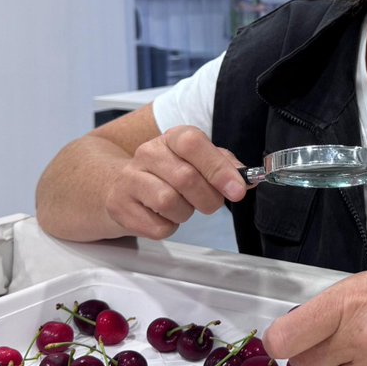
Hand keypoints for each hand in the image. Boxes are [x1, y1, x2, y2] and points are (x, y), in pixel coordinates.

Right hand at [104, 126, 246, 239]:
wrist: (118, 185)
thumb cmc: (167, 173)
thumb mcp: (196, 161)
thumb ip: (224, 165)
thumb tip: (247, 180)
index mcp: (171, 138)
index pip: (193, 144)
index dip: (218, 168)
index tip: (237, 190)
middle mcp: (147, 153)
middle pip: (185, 178)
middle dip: (208, 198)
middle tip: (211, 203)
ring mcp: (130, 179)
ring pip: (169, 202)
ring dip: (185, 213)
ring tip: (182, 207)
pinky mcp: (120, 206)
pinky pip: (157, 227)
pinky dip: (169, 227)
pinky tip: (163, 217)